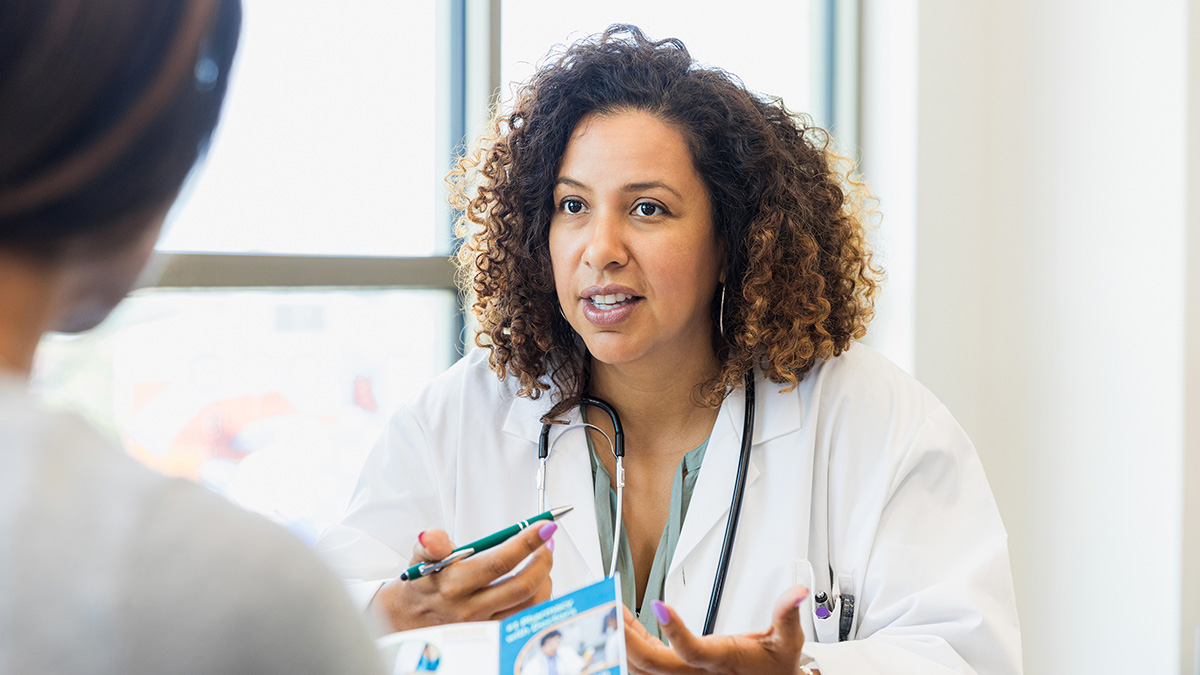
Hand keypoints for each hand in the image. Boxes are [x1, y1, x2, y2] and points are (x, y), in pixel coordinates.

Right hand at [372, 522, 555, 631]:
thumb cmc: (425, 583)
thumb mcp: (421, 557)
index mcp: (455, 584)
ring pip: (530, 605)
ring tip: (542, 558)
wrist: (412, 618)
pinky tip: (538, 580)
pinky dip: (539, 597)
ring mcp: (485, 623)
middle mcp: (471, 607)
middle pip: (522, 586)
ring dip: (545, 578)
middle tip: (546, 539)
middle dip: (543, 559)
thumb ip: (430, 543)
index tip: (544, 526)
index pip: (499, 562)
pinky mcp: (494, 633)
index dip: (527, 542)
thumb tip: (431, 537)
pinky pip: (526, 618)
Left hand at [624, 585, 809, 674]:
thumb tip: (795, 592)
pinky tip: (623, 621)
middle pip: (652, 666)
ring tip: (610, 612)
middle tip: (612, 611)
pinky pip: (647, 660)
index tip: (660, 604)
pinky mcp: (677, 670)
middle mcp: (696, 674)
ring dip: (623, 641)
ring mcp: (683, 674)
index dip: (675, 631)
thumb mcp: (787, 643)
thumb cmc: (774, 668)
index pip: (693, 652)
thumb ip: (786, 615)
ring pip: (643, 668)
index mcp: (720, 662)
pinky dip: (632, 640)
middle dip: (627, 640)